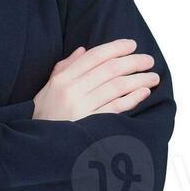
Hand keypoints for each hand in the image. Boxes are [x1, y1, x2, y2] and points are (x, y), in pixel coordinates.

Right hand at [32, 38, 159, 120]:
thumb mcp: (48, 88)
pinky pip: (116, 107)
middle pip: (109, 69)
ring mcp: (81, 108)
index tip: (132, 45)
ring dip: (138, 79)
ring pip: (116, 86)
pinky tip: (143, 92)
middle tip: (149, 60)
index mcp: (62, 79)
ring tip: (153, 77)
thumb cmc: (44, 116)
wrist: (36, 145)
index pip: (94, 56)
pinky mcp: (90, 125)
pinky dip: (132, 98)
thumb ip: (65, 67)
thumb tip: (83, 50)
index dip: (115, 48)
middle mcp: (72, 91)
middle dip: (133, 62)